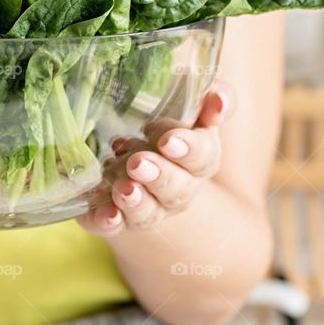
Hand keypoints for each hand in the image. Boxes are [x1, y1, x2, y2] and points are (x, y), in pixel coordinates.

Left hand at [77, 86, 230, 237]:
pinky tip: (105, 214)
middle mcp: (178, 188)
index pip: (202, 157)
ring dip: (137, 202)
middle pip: (177, 189)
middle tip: (139, 163)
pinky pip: (115, 225)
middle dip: (159, 176)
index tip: (169, 141)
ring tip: (123, 188)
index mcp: (198, 159)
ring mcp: (150, 206)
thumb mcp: (193, 108)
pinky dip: (109, 222)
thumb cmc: (170, 128)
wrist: (142, 161)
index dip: (188, 150)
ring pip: (149, 212)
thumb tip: (218, 98)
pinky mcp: (119, 217)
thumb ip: (212, 100)